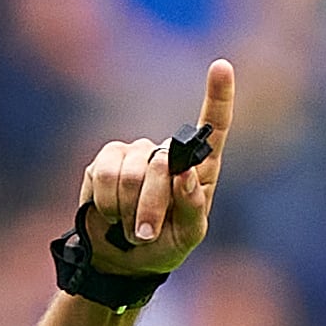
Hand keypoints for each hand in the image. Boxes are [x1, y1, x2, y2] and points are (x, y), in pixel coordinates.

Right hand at [74, 58, 234, 279]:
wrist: (122, 259)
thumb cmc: (165, 246)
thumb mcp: (188, 238)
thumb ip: (193, 210)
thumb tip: (185, 175)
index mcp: (197, 168)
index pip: (214, 127)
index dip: (218, 97)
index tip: (222, 66)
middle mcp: (166, 153)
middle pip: (163, 163)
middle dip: (153, 206)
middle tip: (146, 233)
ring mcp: (135, 153)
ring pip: (131, 173)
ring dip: (128, 211)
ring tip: (130, 226)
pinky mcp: (104, 161)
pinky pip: (103, 175)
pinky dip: (106, 203)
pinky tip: (109, 214)